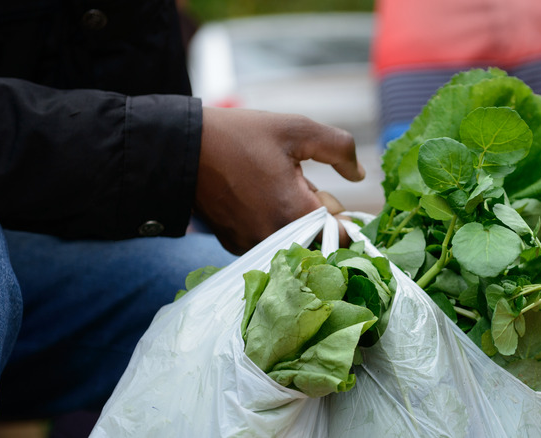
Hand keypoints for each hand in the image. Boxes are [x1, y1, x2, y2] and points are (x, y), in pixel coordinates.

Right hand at [194, 107, 364, 253]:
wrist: (181, 149)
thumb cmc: (240, 136)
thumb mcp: (297, 129)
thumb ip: (339, 148)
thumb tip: (359, 174)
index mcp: (295, 214)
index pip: (342, 237)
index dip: (341, 215)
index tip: (326, 193)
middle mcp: (275, 240)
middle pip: (318, 238)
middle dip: (316, 213)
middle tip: (294, 181)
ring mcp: (252, 246)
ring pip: (293, 239)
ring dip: (293, 218)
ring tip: (270, 186)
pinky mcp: (235, 246)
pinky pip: (269, 240)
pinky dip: (270, 223)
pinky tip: (254, 197)